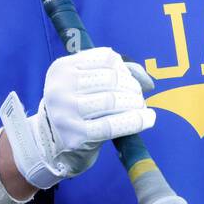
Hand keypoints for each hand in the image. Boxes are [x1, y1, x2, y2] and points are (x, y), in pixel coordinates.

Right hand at [0, 47, 154, 190]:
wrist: (54, 146)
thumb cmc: (77, 109)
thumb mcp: (87, 84)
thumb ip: (118, 73)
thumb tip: (148, 81)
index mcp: (62, 68)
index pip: (106, 58)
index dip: (126, 69)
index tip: (130, 81)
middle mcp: (60, 87)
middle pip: (111, 79)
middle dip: (133, 87)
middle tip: (139, 97)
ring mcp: (66, 112)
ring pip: (112, 100)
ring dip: (135, 103)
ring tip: (142, 108)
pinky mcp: (76, 135)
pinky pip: (113, 125)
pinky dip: (135, 121)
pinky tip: (147, 119)